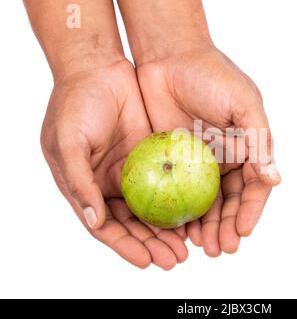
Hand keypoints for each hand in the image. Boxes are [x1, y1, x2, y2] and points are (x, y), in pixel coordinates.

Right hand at [41, 59, 187, 268]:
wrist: (98, 68)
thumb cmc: (74, 103)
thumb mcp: (68, 142)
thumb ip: (79, 181)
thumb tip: (95, 222)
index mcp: (87, 187)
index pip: (107, 227)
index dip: (126, 246)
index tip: (147, 261)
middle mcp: (111, 184)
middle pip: (135, 223)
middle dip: (154, 244)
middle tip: (175, 259)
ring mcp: (135, 170)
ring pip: (155, 205)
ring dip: (169, 227)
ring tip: (189, 245)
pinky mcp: (153, 153)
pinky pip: (170, 179)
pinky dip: (180, 196)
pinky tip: (196, 211)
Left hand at [136, 46, 280, 256]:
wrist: (170, 56)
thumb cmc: (213, 75)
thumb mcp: (243, 104)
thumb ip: (259, 141)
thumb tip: (274, 179)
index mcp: (248, 148)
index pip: (254, 187)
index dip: (250, 211)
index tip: (242, 232)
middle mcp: (225, 160)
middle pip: (229, 202)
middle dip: (227, 227)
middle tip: (220, 249)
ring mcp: (197, 163)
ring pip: (204, 203)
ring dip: (205, 226)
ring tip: (201, 246)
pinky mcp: (172, 160)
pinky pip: (177, 191)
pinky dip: (180, 211)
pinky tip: (177, 229)